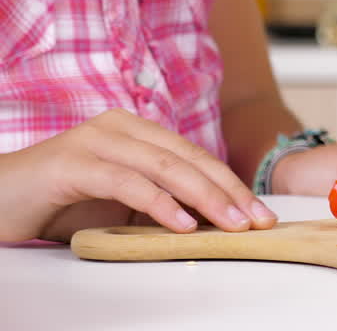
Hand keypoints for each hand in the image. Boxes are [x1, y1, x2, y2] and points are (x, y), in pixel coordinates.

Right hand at [0, 108, 276, 243]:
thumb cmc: (57, 203)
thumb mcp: (119, 203)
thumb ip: (159, 203)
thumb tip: (212, 222)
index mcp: (137, 131)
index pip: (196, 157)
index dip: (232, 184)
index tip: (261, 214)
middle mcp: (121, 127)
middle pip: (190, 159)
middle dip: (230, 191)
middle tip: (258, 221)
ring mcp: (97, 141)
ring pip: (166, 167)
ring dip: (206, 198)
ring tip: (232, 224)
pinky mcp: (74, 163)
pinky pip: (128, 182)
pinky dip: (160, 204)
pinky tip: (183, 225)